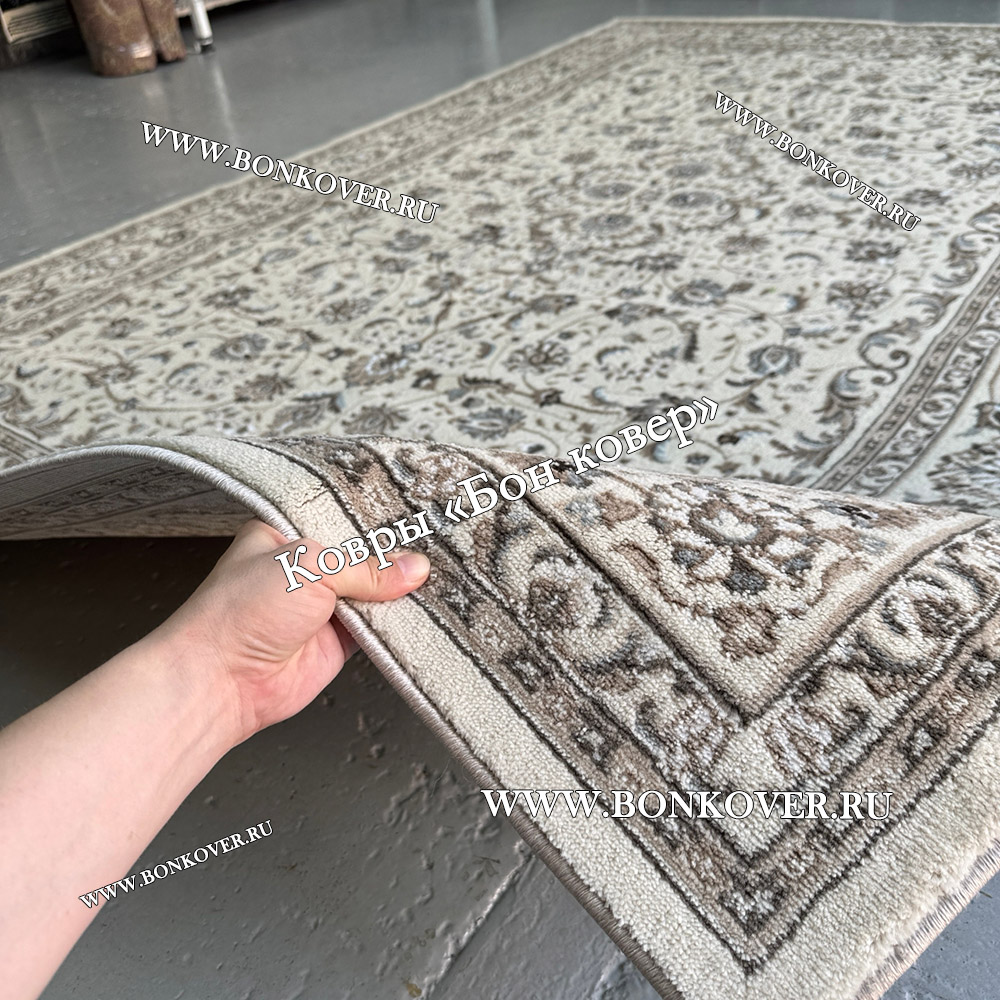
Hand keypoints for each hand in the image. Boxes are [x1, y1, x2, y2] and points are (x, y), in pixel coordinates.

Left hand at [146, 519, 429, 747]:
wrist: (221, 680)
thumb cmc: (242, 611)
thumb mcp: (309, 567)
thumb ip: (365, 568)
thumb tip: (416, 568)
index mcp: (286, 533)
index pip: (341, 517)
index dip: (376, 517)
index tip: (416, 511)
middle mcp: (305, 569)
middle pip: (363, 556)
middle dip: (395, 554)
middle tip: (437, 540)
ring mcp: (322, 606)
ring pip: (374, 593)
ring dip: (400, 591)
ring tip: (441, 573)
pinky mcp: (338, 642)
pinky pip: (378, 629)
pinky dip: (398, 624)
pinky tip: (426, 609)